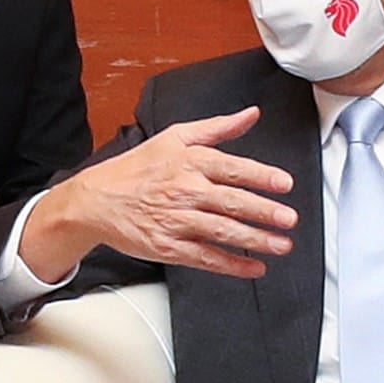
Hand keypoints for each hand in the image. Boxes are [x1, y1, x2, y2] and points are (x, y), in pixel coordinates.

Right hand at [19, 107, 291, 282]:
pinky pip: (204, 257)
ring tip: (281, 245)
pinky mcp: (166, 247)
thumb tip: (251, 114)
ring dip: (255, 240)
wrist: (95, 200)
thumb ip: (217, 127)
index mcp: (189, 161)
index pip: (232, 168)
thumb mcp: (174, 137)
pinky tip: (253, 268)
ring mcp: (175, 221)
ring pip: (222, 232)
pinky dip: (231, 265)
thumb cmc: (136, 168)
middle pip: (231, 202)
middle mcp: (183, 191)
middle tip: (288, 219)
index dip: (261, 176)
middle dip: (264, 212)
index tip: (285, 185)